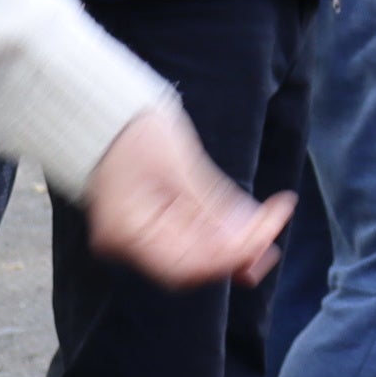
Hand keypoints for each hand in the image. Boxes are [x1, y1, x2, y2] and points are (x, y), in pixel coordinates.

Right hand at [82, 104, 292, 286]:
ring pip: (195, 254)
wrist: (103, 110)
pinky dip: (221, 231)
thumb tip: (253, 235)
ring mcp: (138, 236)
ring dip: (235, 243)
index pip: (184, 267)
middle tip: (272, 233)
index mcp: (126, 232)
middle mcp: (128, 244)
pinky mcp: (151, 223)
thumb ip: (214, 205)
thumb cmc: (132, 129)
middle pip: (191, 266)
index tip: (264, 237)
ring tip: (269, 222)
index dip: (230, 257)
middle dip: (237, 252)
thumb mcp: (180, 164)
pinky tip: (249, 219)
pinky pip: (190, 237)